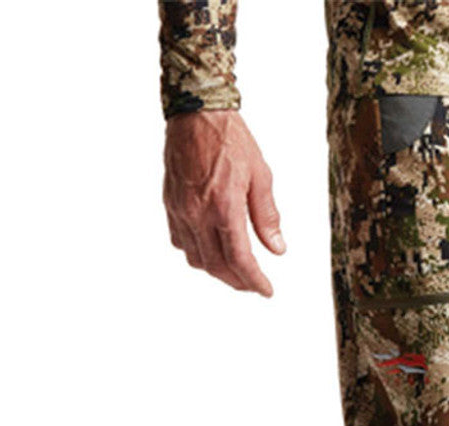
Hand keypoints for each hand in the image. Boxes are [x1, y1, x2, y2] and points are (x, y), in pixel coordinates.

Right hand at [163, 110, 284, 295]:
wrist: (195, 111)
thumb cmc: (230, 139)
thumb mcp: (261, 176)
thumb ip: (267, 216)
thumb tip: (277, 249)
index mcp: (224, 206)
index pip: (239, 259)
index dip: (254, 281)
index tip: (266, 290)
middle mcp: (198, 213)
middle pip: (217, 266)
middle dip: (237, 281)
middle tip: (254, 285)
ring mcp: (180, 210)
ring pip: (196, 258)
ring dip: (217, 271)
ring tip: (235, 272)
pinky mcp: (170, 204)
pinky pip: (180, 241)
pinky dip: (197, 253)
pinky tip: (210, 250)